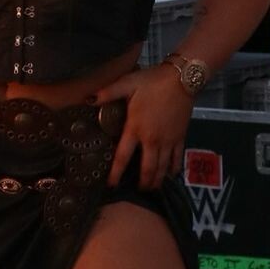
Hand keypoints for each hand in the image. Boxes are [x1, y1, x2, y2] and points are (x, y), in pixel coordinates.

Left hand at [92, 63, 193, 190]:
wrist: (182, 79)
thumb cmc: (153, 81)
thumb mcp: (127, 83)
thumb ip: (107, 93)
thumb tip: (87, 99)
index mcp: (135, 128)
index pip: (123, 157)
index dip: (116, 173)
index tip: (112, 184)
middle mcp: (152, 139)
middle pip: (146, 168)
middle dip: (142, 182)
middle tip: (137, 190)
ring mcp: (168, 140)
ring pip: (162, 167)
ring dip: (156, 180)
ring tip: (152, 188)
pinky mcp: (180, 137)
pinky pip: (176, 158)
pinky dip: (173, 169)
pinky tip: (170, 175)